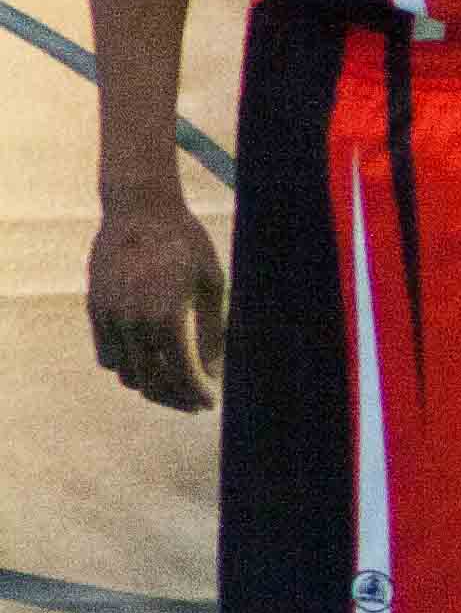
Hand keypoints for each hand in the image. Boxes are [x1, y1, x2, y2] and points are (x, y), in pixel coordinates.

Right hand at [87, 202, 226, 411]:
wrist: (139, 208)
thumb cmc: (185, 242)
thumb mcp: (212, 283)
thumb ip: (213, 330)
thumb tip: (213, 371)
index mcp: (166, 317)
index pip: (182, 375)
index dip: (196, 394)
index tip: (209, 403)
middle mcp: (133, 322)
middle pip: (151, 383)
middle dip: (175, 398)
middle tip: (194, 402)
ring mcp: (109, 317)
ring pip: (125, 373)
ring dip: (150, 385)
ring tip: (173, 384)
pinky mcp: (95, 309)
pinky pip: (107, 354)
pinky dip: (127, 366)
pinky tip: (149, 362)